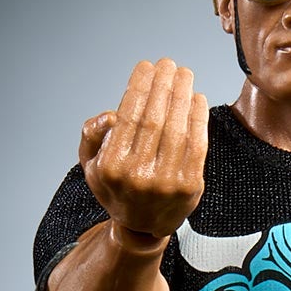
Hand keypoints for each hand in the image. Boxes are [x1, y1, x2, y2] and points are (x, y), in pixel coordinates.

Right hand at [78, 59, 209, 243]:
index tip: (146, 66)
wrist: (141, 226)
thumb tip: (111, 115)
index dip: (140, 86)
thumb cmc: (117, 187)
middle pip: (155, 119)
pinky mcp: (190, 186)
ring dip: (182, 95)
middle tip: (168, 64)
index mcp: (112, 167)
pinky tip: (196, 98)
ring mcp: (167, 183)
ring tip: (184, 74)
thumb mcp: (91, 165)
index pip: (129, 116)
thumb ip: (92, 136)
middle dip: (163, 85)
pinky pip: (197, 144)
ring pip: (177, 128)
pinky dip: (198, 118)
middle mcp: (139, 176)